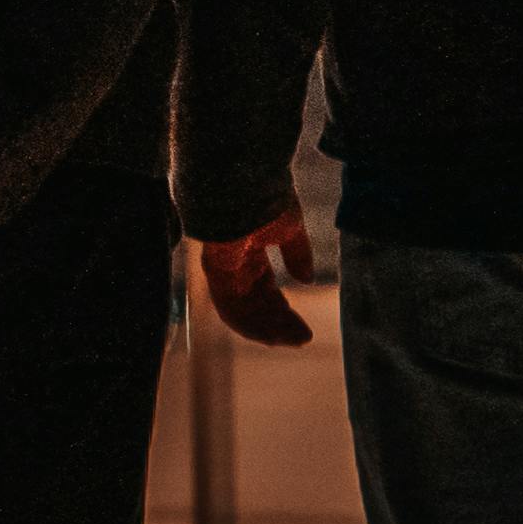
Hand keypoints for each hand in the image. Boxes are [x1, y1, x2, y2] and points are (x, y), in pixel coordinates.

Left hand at [196, 210, 315, 347]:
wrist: (246, 182)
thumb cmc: (266, 197)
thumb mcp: (289, 229)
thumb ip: (297, 254)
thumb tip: (306, 279)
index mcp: (248, 253)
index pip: (262, 289)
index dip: (281, 309)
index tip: (302, 326)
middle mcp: (233, 265)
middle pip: (254, 304)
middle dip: (279, 323)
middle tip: (304, 338)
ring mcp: (223, 270)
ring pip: (243, 311)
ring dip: (268, 329)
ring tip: (296, 341)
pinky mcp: (216, 273)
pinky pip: (230, 308)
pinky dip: (251, 326)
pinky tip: (274, 336)